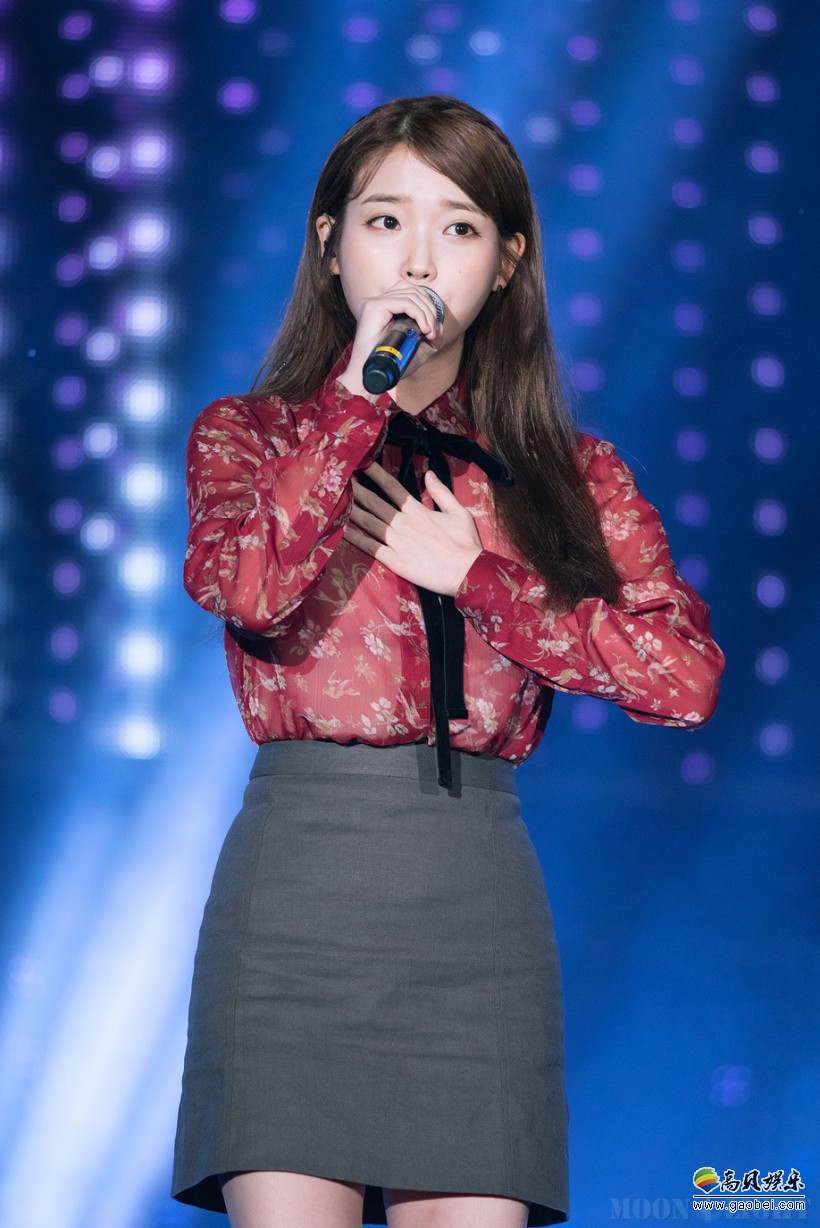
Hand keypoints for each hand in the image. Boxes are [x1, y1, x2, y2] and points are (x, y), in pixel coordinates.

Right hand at [337, 280, 444, 400]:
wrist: (373, 376)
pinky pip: (405, 302)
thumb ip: (427, 336)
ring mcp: (373, 303)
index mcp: (383, 308)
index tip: (434, 331)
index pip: (411, 292)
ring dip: (427, 314)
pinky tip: (424, 329)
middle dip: (430, 309)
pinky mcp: (374, 306)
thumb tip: (440, 327)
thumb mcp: (414, 348)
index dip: (428, 306)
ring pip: (411, 295)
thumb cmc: (391, 365)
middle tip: (434, 333)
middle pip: (413, 289)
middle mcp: (376, 302)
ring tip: (430, 334)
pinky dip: (420, 314)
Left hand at [343, 461, 482, 596]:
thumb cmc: (466, 544)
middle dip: (356, 489)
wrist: (467, 573)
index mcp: (418, 511)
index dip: (376, 474)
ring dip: (351, 509)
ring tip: (335, 499)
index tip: (363, 463)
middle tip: (341, 478)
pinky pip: (370, 547)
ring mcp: (397, 542)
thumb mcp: (459, 512)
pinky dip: (355, 538)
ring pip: (368, 522)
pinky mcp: (394, 561)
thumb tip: (429, 473)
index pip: (393, 488)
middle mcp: (404, 524)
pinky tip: (340, 530)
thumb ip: (441, 492)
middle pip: (375, 502)